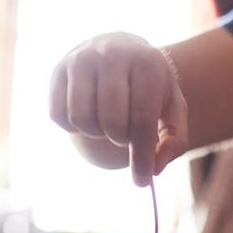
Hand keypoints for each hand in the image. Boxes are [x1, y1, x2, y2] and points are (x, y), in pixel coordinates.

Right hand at [49, 32, 188, 185]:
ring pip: (81, 118)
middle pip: (110, 120)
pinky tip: (88, 116)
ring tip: (108, 123)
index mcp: (147, 62)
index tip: (142, 181)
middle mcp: (112, 54)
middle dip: (120, 140)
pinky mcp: (58, 69)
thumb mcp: (173, 108)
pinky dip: (72, 127)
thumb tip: (155, 169)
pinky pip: (58, 115)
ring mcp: (81, 58)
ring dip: (95, 133)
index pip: (142, 117)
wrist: (122, 50)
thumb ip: (174, 140)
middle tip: (126, 135)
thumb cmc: (151, 87)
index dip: (142, 154)